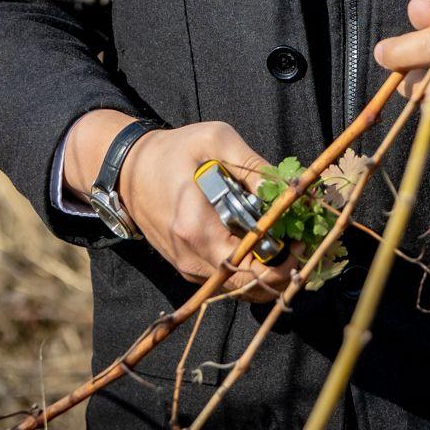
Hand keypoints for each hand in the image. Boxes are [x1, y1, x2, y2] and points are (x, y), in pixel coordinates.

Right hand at [67, 112, 298, 300]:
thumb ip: (253, 165)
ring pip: (239, 288)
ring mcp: (188, 268)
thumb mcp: (215, 141)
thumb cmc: (173, 151)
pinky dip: (249, 270)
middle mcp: (192, 259)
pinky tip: (262, 246)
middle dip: (282, 270)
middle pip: (250, 287)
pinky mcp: (187, 268)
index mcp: (197, 230)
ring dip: (267, 273)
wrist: (127, 170)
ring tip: (286, 244)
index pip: (251, 268)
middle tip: (301, 244)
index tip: (302, 240)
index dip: (284, 262)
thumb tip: (289, 189)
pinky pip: (226, 279)